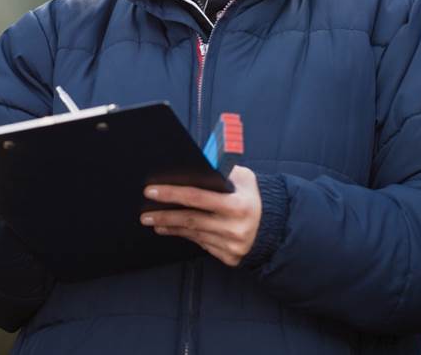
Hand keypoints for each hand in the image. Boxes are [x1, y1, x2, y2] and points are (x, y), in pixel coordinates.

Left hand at [140, 165, 261, 266]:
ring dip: (172, 227)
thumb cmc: (255, 197)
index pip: (197, 197)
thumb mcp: (244, 179)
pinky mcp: (229, 258)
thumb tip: (198, 164)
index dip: (172, 194)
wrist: (275, 227)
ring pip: (194, 234)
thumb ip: (223, 172)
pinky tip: (174, 230)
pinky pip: (202, 245)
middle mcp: (234, 228)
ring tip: (155, 222)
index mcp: (237, 205)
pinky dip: (187, 236)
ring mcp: (231, 245)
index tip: (152, 191)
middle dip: (165, 215)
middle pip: (190, 220)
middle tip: (145, 215)